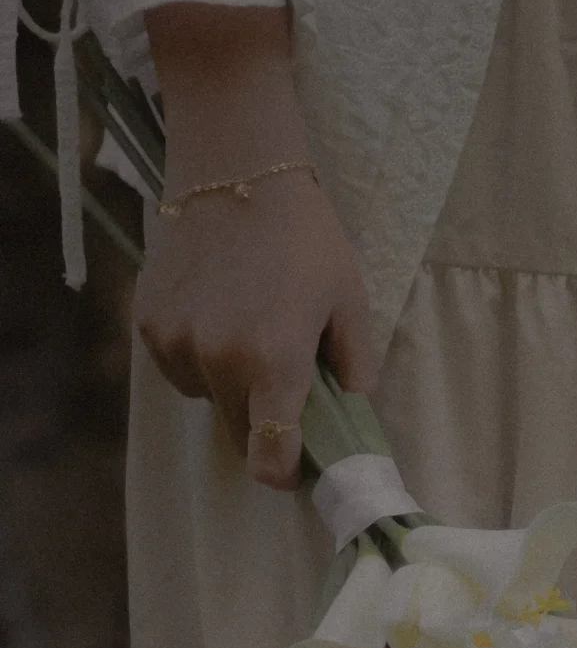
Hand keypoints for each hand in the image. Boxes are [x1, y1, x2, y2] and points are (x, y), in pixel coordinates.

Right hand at [136, 4, 375, 491]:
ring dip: (230, 387)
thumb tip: (356, 415)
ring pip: (207, 398)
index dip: (284, 473)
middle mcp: (218, 360)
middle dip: (267, 427)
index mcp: (275, 362)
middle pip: (241, 433)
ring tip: (254, 334)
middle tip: (290, 395)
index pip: (271, 456)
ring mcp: (176, 342)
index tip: (297, 470)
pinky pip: (178, 365)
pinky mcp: (148, 322)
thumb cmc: (308, 240)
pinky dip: (199, 357)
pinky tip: (221, 313)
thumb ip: (357, 367)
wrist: (239, 174)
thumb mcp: (351, 303)